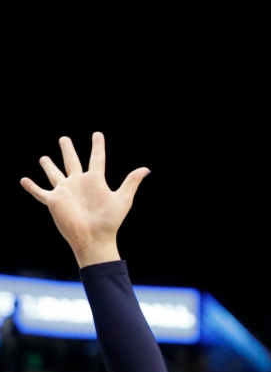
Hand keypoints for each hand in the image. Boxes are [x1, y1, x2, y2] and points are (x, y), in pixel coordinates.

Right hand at [19, 133, 148, 267]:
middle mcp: (79, 183)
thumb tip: (146, 169)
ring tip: (44, 157)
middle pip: (72, 161)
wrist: (94, 237)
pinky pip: (40, 192)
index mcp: (95, 180)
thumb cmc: (110, 221)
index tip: (97, 134)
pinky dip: (31, 187)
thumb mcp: (123, 199)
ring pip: (55, 174)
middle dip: (68, 150)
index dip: (97, 146)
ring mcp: (65, 191)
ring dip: (49, 166)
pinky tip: (23, 180)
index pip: (97, 158)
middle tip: (64, 139)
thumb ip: (131, 182)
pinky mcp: (54, 201)